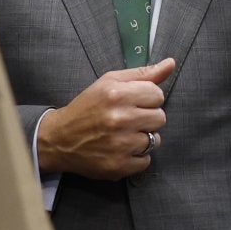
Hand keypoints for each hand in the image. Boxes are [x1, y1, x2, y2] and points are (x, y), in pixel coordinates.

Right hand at [38, 58, 175, 180]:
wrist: (59, 139)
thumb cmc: (87, 107)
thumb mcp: (109, 82)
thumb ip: (142, 74)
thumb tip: (171, 64)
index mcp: (117, 94)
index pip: (158, 94)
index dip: (147, 98)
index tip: (133, 103)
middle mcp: (119, 119)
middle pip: (160, 118)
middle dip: (147, 118)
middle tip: (128, 119)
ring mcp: (120, 145)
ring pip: (155, 140)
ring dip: (142, 138)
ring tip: (123, 135)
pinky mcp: (119, 166)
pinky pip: (146, 161)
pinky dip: (136, 157)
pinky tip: (120, 150)